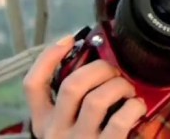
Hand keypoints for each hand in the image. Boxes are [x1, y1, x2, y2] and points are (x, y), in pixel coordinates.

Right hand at [22, 36, 146, 137]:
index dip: (48, 58)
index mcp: (43, 124)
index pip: (32, 85)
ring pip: (97, 99)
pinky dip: (133, 107)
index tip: (68, 40)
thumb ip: (75, 103)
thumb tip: (99, 65)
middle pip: (72, 85)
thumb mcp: (70, 128)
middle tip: (114, 71)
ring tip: (128, 90)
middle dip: (99, 68)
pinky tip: (136, 108)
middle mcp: (55, 134)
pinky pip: (120, 120)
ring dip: (119, 87)